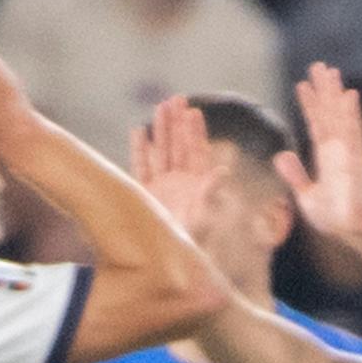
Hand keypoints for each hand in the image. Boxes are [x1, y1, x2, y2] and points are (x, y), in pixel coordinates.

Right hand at [131, 94, 221, 244]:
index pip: (196, 153)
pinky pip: (141, 168)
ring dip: (161, 130)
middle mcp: (179, 184)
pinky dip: (140, 150)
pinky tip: (139, 132)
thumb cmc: (191, 245)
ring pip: (161, 152)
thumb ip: (210, 194)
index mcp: (196, 186)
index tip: (194, 112)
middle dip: (177, 123)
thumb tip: (222, 172)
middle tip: (176, 99)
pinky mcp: (144, 194)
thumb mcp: (203, 218)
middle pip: (178, 147)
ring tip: (161, 106)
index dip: (195, 133)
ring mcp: (161, 187)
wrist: (170, 263)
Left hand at [276, 63, 361, 247]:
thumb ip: (295, 176)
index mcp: (326, 160)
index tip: (303, 84)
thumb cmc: (336, 221)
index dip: (309, 105)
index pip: (316, 125)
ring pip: (338, 117)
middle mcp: (338, 152)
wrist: (356, 235)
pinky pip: (352, 133)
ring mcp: (348, 155)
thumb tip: (280, 155)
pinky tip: (349, 94)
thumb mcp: (307, 197)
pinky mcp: (357, 163)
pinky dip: (350, 114)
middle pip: (329, 114)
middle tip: (319, 65)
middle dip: (324, 90)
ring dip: (334, 94)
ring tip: (329, 70)